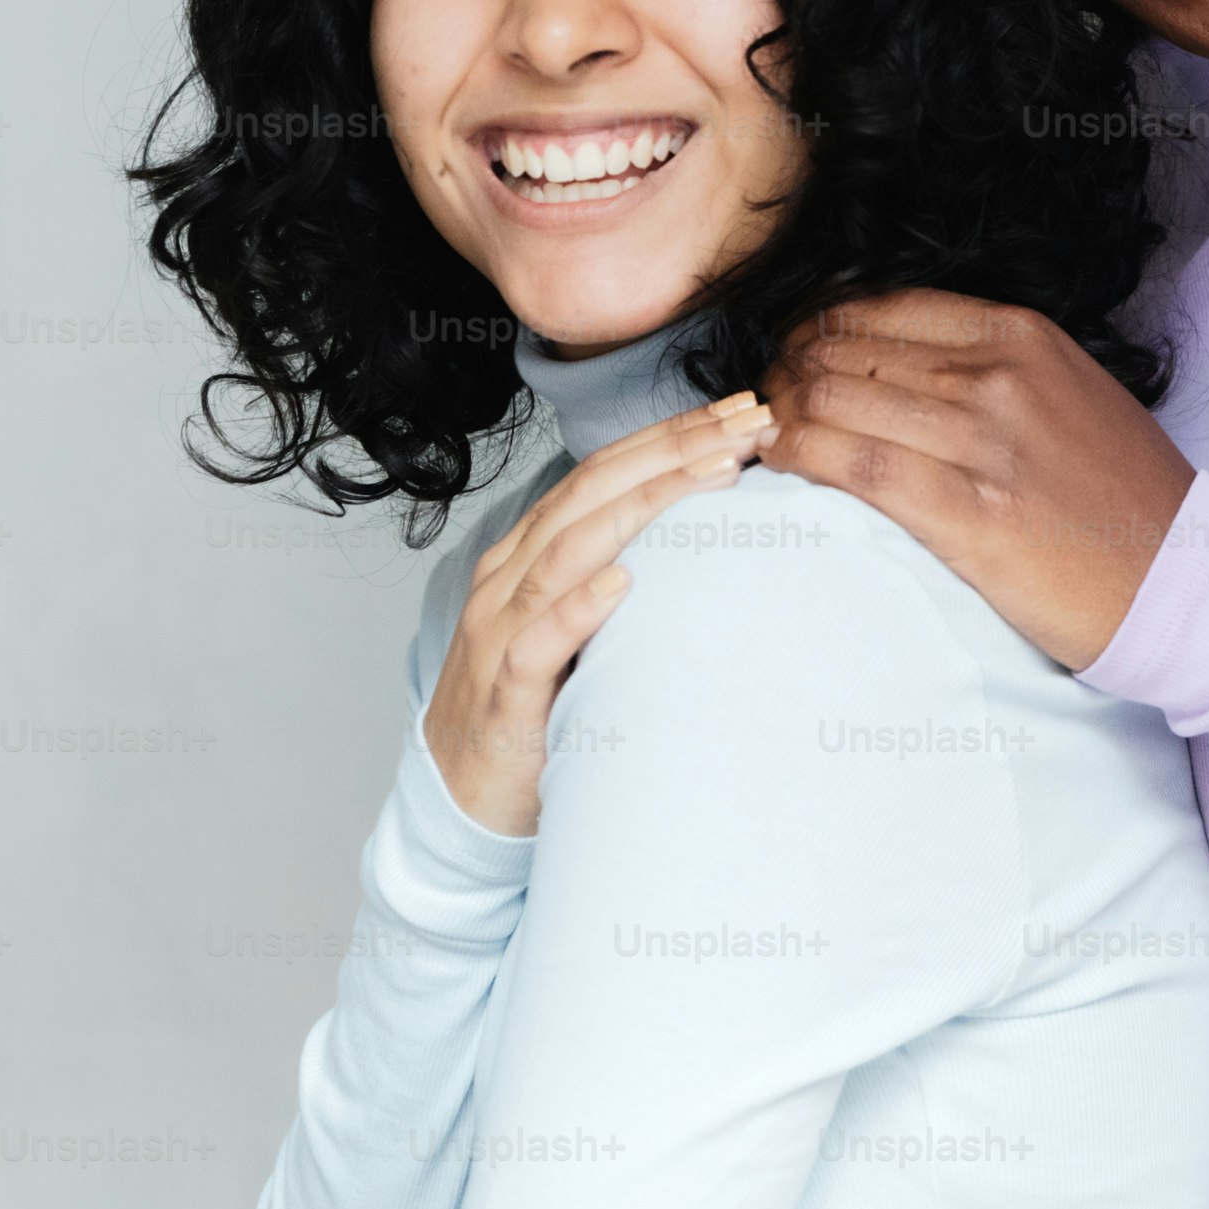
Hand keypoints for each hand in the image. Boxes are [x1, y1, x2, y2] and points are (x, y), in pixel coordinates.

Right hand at [422, 390, 768, 835]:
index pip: (605, 473)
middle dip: (675, 447)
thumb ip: (617, 576)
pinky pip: (536, 641)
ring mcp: (499, 630)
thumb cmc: (535, 708)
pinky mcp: (502, 693)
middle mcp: (510, 577)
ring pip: (570, 548)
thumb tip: (703, 536)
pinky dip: (577, 607)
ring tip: (716, 472)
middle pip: (594, 490)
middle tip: (747, 418)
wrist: (461, 798)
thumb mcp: (576, 628)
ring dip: (647, 505)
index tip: (740, 410)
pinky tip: (622, 583)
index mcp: (530, 553)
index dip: (671, 435)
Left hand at [762, 290, 1194, 669]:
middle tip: (766, 401)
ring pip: (837, 400)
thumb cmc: (1125, 495)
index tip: (795, 357)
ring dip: (782, 413)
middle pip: (846, 349)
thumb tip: (890, 361)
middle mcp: (999, 375)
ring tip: (764, 433)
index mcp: (1021, 335)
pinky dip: (799, 456)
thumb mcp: (1068, 389)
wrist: (1184, 580)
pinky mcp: (970, 513)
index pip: (881, 307)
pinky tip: (779, 462)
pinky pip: (853, 465)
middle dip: (787, 370)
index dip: (817, 329)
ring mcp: (984, 442)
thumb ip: (989, 363)